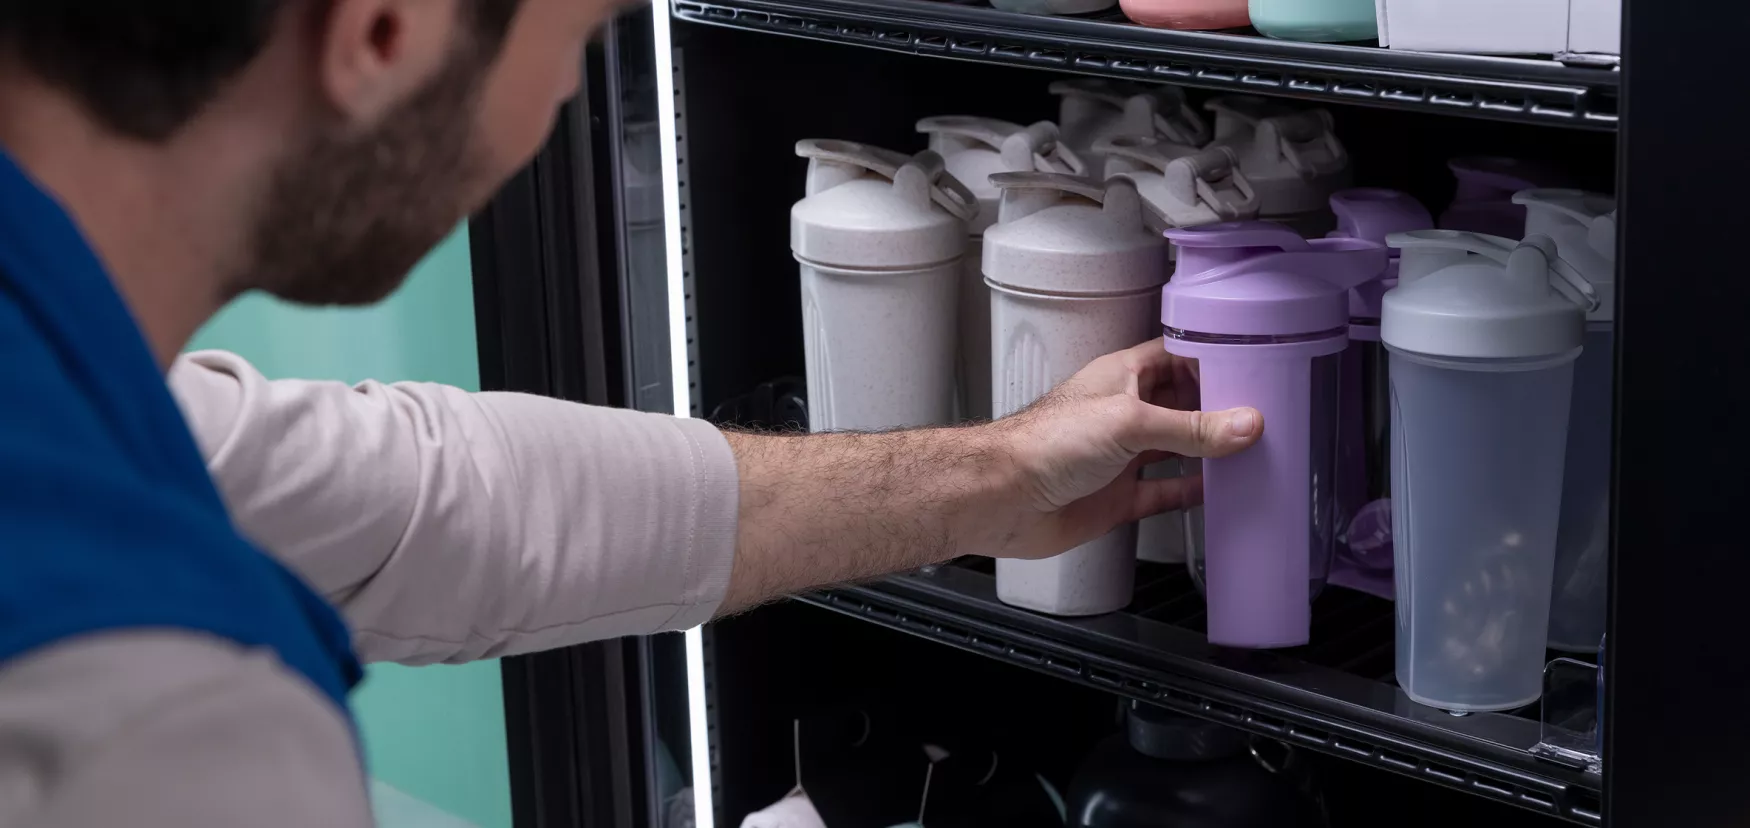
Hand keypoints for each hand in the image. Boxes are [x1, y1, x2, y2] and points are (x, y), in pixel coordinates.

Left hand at [979, 338, 1261, 559]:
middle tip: (1264, 412)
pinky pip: (1164, 491)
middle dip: (1219, 408)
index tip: (1254, 366)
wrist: (1001, 497)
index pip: (1177, 357)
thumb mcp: (1129, 423)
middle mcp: (1123, 413)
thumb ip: (1190, 427)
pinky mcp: (1117, 496)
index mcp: (1122, 377)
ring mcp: (1120, 457)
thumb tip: (1244, 424)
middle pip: (1182, 404)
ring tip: (1254, 450)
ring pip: (1176, 449)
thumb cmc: (1043, 443)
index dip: (1212, 359)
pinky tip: (1217, 491)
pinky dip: (1191, 492)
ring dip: (1210, 451)